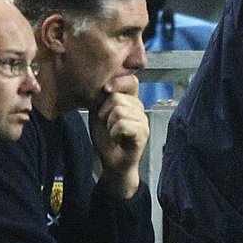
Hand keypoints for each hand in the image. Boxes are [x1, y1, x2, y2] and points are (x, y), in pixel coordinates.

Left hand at [89, 75, 148, 198]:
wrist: (112, 162)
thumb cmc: (106, 138)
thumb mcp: (99, 113)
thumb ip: (102, 97)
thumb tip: (102, 83)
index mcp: (131, 100)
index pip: (130, 80)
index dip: (116, 82)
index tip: (105, 90)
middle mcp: (140, 108)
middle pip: (117, 97)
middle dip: (105, 111)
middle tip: (107, 124)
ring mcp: (143, 121)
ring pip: (119, 111)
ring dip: (109, 124)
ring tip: (113, 132)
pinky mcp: (143, 134)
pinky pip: (122, 125)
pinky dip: (114, 133)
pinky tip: (117, 139)